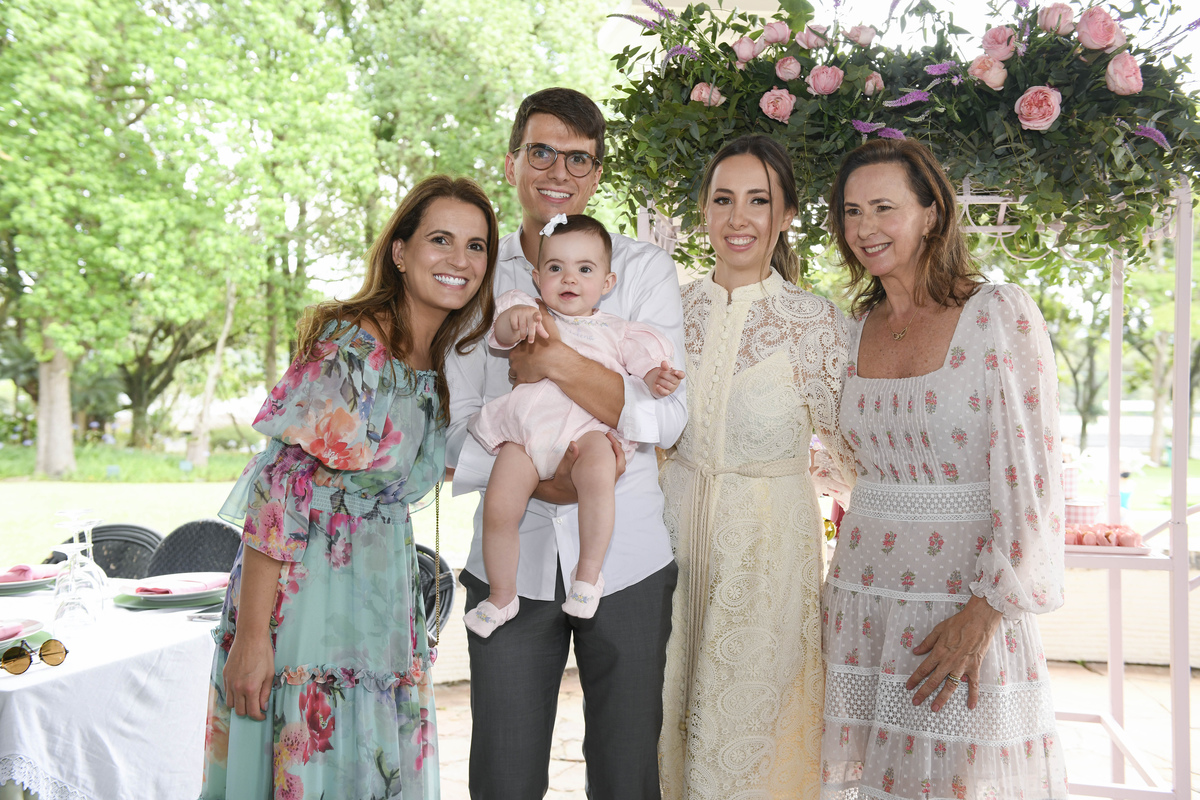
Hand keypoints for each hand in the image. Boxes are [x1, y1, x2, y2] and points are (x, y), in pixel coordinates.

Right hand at [222, 630, 274, 720]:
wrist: (250, 637)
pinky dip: (233, 695)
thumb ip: (265, 692)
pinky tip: (241, 689)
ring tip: (248, 699)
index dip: (258, 717)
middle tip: (256, 708)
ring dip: (239, 705)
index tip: (262, 715)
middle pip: (240, 711)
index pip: (252, 711)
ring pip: (230, 704)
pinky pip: (226, 692)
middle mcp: (237, 687)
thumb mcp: (269, 674)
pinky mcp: (225, 675)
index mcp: (250, 688)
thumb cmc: (263, 653)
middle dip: (249, 712)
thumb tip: (263, 706)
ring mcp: (229, 682)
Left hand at [508, 302, 562, 385]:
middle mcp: (515, 359)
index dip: (523, 353)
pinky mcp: (523, 380)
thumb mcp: (546, 322)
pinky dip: (519, 386)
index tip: (529, 355)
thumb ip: (540, 311)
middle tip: (529, 365)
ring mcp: (518, 370)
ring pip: (513, 374)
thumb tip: (537, 300)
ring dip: (519, 374)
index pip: (516, 351)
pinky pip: (516, 385)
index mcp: (519, 347)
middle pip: (513, 363)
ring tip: (527, 375)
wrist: (554, 359)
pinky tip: (522, 387)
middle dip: (519, 364)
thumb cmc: (549, 342)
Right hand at [510, 305, 548, 343]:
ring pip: (522, 326)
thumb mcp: (536, 323)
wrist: (519, 310)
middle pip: (530, 325)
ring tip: (523, 337)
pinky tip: (517, 327)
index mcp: (536, 312)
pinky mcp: (513, 313)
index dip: (538, 317)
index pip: (537, 315)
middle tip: (531, 342)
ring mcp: (521, 311)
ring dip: (522, 334)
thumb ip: (541, 330)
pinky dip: (516, 328)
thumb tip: (547, 336)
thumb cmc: (530, 318)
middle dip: (531, 335)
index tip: (539, 318)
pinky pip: (515, 325)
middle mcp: (528, 310)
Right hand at [533, 431, 627, 503]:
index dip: (617, 449)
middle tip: (610, 436)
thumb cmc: (563, 481)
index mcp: (600, 482)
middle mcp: (605, 484)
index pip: (618, 465)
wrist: (560, 493)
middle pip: (621, 465)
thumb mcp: (564, 469)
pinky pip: (612, 469)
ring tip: (610, 440)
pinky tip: (605, 449)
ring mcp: (604, 484)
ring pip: (618, 468)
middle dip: (618, 449)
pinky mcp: (601, 482)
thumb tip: (574, 443)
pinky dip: (612, 458)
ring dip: (616, 453)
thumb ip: (569, 457)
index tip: (608, 436)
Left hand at [643, 361, 683, 397]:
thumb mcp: (664, 370)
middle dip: (664, 375)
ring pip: (667, 385)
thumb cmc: (664, 376)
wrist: (659, 383)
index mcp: (677, 376)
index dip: (679, 373)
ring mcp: (672, 388)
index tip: (675, 371)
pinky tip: (657, 385)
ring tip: (657, 379)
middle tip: (659, 373)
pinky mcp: (667, 393)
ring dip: (660, 380)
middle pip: (673, 379)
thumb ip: (664, 366)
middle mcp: (676, 382)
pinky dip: (660, 388)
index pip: (682, 375)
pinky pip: (665, 392)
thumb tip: (664, 362)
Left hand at [906, 595, 1001, 711]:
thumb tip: (915, 651)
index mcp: (939, 652)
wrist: (979, 621)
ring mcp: (962, 666)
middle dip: (923, 692)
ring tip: (935, 708)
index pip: (923, 669)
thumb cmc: (958, 623)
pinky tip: (971, 706)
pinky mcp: (974, 667)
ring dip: (942, 698)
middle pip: (934, 681)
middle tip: (916, 702)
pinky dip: (973, 696)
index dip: (915, 679)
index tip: (908, 687)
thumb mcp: (938, 630)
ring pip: (950, 686)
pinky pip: (974, 684)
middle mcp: (948, 662)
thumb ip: (927, 642)